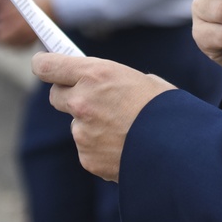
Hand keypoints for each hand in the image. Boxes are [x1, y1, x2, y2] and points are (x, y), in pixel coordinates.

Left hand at [31, 53, 174, 181]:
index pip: (47, 66)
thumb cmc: (165, 108)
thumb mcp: (140, 80)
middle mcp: (82, 101)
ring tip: (123, 128)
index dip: (44, 64)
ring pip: (77, 124)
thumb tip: (101, 87)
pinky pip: (87, 148)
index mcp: (95, 73)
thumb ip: (111, 81)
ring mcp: (82, 132)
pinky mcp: (87, 157)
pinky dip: (100, 147)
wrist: (178, 150)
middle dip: (69, 95)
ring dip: (91, 125)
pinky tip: (125, 146)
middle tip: (89, 97)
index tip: (43, 64)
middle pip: (56, 95)